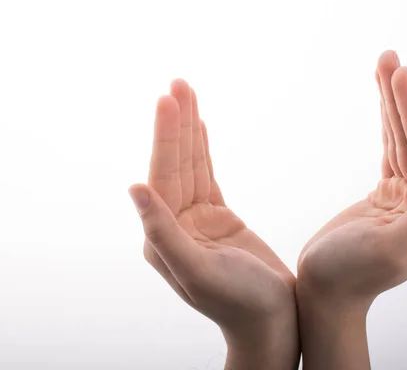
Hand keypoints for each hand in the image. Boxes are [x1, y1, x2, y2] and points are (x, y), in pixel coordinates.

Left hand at [129, 80, 298, 369]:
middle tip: (178, 83)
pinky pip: (206, 175)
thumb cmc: (239, 303)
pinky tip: (199, 128)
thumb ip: (163, 232)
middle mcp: (172, 225)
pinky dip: (202, 149)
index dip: (167, 137)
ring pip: (190, 165)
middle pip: (174, 164)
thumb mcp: (199, 270)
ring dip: (188, 129)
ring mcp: (194, 220)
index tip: (169, 99)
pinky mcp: (216, 217)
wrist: (273, 321)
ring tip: (186, 92)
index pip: (162, 176)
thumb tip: (133, 188)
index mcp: (162, 237)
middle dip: (176, 123)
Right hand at [296, 51, 406, 368]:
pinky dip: (387, 123)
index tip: (399, 74)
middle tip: (389, 57)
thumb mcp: (390, 250)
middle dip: (403, 97)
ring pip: (404, 140)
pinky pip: (391, 150)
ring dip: (394, 103)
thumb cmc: (349, 275)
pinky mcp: (389, 194)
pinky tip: (383, 102)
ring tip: (384, 64)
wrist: (324, 291)